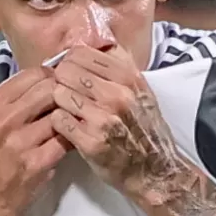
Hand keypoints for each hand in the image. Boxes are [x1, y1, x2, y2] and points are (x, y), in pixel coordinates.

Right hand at [0, 68, 70, 215]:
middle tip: (73, 102)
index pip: (34, 74)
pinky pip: (66, 139)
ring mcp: (20, 141)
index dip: (54, 76)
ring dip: (72, 115)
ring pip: (60, 113)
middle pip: (50, 89)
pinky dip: (74, 137)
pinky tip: (74, 138)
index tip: (62, 83)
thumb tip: (53, 76)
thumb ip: (19, 98)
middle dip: (66, 93)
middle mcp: (5, 119)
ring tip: (75, 120)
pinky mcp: (36, 161)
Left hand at [46, 47, 188, 199]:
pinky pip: (59, 120)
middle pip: (65, 71)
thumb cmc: (144, 130)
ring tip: (70, 112)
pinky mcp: (91, 142)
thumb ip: (118, 65)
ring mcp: (104, 119)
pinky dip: (60, 124)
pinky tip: (70, 128)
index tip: (71, 74)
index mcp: (128, 77)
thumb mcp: (140, 90)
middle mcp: (117, 95)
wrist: (156, 171)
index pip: (80, 53)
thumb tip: (91, 44)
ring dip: (60, 104)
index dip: (69, 62)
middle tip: (68, 94)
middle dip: (61, 82)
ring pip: (59, 94)